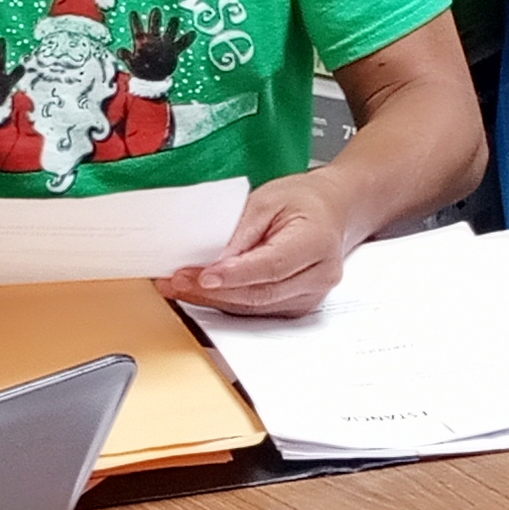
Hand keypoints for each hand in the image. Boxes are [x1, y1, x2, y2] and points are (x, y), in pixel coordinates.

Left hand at [125, 9, 186, 82]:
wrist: (152, 80)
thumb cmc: (141, 70)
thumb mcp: (131, 64)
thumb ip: (126, 56)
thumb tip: (120, 50)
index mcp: (142, 41)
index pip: (138, 29)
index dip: (135, 21)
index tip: (133, 12)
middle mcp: (153, 40)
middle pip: (154, 26)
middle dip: (155, 18)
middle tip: (156, 10)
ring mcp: (164, 44)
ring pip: (169, 32)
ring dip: (172, 26)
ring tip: (175, 19)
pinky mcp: (173, 51)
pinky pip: (181, 44)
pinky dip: (187, 39)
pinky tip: (192, 33)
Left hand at [161, 172, 354, 316]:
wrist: (331, 211)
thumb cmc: (303, 202)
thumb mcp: (267, 199)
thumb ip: (240, 231)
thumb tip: (212, 259)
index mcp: (316, 242)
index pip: (272, 266)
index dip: (235, 275)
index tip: (203, 275)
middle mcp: (319, 275)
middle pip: (260, 293)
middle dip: (214, 291)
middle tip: (177, 281)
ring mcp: (310, 295)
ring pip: (255, 307)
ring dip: (214, 299)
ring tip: (180, 286)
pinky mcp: (297, 306)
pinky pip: (257, 310)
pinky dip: (227, 301)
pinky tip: (203, 292)